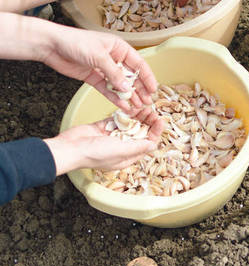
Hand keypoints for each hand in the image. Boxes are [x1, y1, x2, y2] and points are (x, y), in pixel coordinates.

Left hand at [39, 27, 157, 111]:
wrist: (52, 46)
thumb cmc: (76, 42)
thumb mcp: (99, 57)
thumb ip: (114, 74)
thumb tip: (128, 89)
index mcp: (119, 48)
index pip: (139, 64)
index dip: (147, 77)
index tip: (153, 89)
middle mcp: (114, 58)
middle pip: (131, 76)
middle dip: (139, 90)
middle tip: (146, 102)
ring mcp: (104, 69)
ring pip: (120, 85)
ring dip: (128, 96)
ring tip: (136, 107)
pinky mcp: (94, 78)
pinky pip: (107, 89)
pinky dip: (114, 97)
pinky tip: (121, 105)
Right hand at [44, 109, 162, 175]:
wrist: (70, 148)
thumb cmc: (94, 154)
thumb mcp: (121, 151)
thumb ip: (138, 147)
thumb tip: (153, 145)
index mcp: (127, 157)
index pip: (146, 144)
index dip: (155, 132)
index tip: (161, 121)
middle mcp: (120, 148)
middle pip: (139, 134)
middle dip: (148, 123)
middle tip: (153, 111)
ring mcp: (111, 137)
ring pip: (129, 126)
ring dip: (138, 117)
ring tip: (145, 107)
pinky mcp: (102, 128)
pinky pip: (117, 120)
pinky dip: (125, 114)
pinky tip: (132, 107)